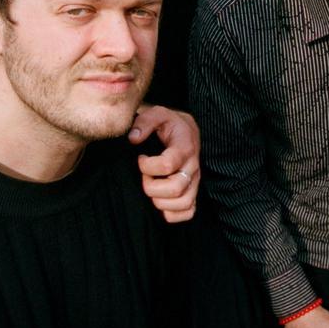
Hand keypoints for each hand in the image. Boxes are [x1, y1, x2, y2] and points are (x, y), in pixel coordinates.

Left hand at [129, 106, 199, 222]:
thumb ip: (144, 122)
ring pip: (184, 203)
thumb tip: (133, 138)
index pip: (168, 165)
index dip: (148, 166)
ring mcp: (194, 181)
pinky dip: (173, 213)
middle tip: (144, 178)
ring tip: (152, 190)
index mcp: (184, 147)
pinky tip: (160, 203)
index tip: (140, 158)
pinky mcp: (193, 191)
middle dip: (152, 187)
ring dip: (161, 202)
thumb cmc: (168, 124)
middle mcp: (193, 166)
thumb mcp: (157, 113)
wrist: (185, 130)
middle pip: (176, 188)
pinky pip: (189, 211)